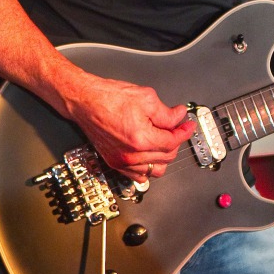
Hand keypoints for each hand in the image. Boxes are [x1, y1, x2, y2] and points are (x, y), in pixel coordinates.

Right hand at [62, 73, 196, 181]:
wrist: (85, 101)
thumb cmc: (108, 98)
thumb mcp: (145, 98)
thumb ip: (166, 112)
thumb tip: (179, 117)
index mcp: (141, 139)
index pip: (173, 142)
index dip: (185, 131)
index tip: (188, 125)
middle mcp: (131, 155)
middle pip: (167, 157)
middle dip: (175, 141)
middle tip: (176, 127)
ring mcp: (122, 161)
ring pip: (155, 170)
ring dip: (164, 156)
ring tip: (163, 140)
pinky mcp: (114, 162)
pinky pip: (139, 175)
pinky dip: (149, 167)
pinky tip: (150, 153)